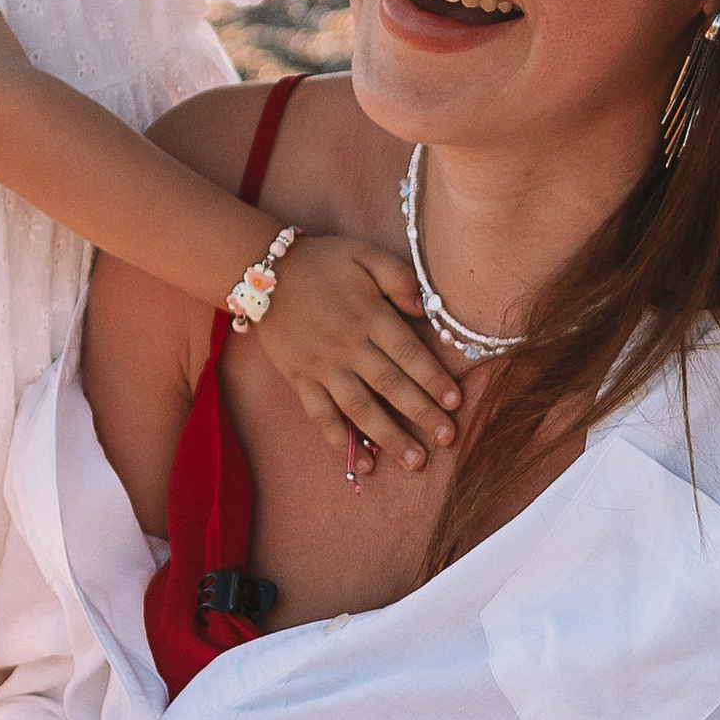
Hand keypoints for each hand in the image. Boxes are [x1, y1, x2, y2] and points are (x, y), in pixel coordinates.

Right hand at [259, 232, 462, 475]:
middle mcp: (348, 345)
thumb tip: (425, 309)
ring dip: (389, 437)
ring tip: (416, 461)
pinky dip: (341, 442)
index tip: (456, 402)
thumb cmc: (321, 262)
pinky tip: (364, 465)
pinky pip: (322, 416)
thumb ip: (398, 277)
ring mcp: (323, 366)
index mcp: (369, 315)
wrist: (263, 272)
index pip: (409, 353)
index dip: (434, 379)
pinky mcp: (301, 379)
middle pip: (391, 385)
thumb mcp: (364, 254)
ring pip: (360, 408)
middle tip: (449, 439)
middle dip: (422, 414)